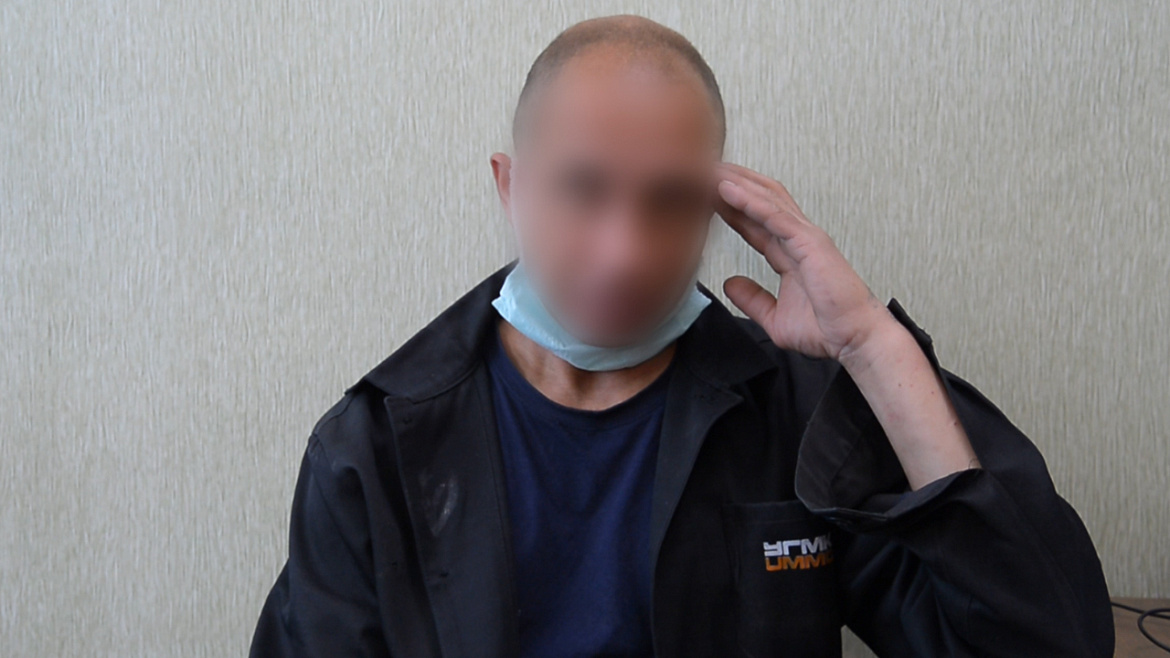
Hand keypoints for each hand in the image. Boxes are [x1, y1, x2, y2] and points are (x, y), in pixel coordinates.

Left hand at [716, 162, 978, 488]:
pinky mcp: (810, 242)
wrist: (853, 340)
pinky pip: (775, 216)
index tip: (703, 195)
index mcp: (789, 253)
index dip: (729, 207)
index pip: (754, 222)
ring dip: (737, 183)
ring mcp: (805, 237)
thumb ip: (752, 299)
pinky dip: (750, 200)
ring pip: (766, 199)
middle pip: (760, 201)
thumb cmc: (825, 329)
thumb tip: (729, 284)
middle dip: (731, 184)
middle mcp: (797, 239)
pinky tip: (728, 189)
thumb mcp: (775, 317)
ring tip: (708, 169)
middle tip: (701, 170)